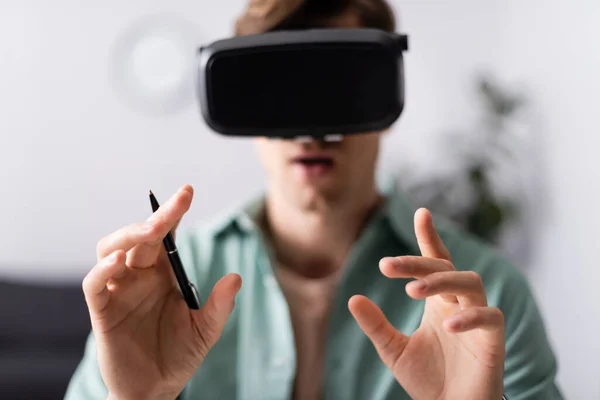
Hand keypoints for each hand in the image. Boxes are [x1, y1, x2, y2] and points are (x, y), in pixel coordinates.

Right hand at [83, 185, 241, 399]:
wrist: (156, 389)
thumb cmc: (179, 355)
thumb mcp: (207, 330)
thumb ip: (220, 305)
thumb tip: (236, 277)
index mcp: (164, 273)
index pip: (166, 236)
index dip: (173, 213)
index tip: (187, 192)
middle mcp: (139, 276)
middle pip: (138, 236)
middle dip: (153, 220)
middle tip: (168, 213)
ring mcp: (119, 291)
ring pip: (109, 249)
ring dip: (126, 236)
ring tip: (147, 231)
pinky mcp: (102, 311)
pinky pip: (94, 284)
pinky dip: (102, 270)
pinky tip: (118, 261)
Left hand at [349, 208, 504, 399]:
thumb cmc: (427, 380)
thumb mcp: (392, 350)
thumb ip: (375, 325)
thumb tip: (351, 298)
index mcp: (436, 301)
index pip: (436, 261)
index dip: (430, 237)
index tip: (421, 212)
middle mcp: (457, 303)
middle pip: (445, 267)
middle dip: (417, 262)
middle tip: (387, 265)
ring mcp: (478, 319)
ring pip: (470, 282)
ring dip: (441, 281)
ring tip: (412, 291)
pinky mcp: (493, 340)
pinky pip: (490, 317)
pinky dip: (471, 317)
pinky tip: (448, 326)